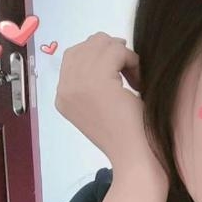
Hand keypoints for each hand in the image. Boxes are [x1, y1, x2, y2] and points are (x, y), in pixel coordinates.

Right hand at [54, 32, 167, 186]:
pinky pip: (117, 50)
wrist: (135, 159)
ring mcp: (77, 85)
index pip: (75, 54)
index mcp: (62, 97)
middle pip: (87, 45)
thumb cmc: (127, 137)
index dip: (101, 56)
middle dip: (113, 53)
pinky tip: (138, 82)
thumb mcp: (103, 104)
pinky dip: (133, 60)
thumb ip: (95, 77)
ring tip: (136, 79)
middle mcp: (64, 90)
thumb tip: (108, 42)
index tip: (121, 75)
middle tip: (131, 75)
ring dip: (124, 56)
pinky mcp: (96, 82)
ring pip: (102, 44)